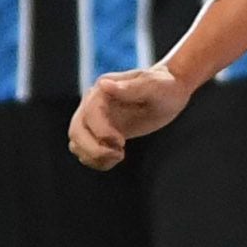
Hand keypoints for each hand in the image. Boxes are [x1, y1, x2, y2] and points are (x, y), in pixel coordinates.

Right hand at [69, 64, 190, 170]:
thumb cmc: (164, 86)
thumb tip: (103, 85)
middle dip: (93, 149)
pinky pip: (86, 151)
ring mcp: (95, 119)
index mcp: (102, 91)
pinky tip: (118, 157)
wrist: (170, 92)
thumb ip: (130, 87)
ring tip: (120, 155)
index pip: (89, 114)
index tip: (122, 142)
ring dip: (94, 157)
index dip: (101, 132)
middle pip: (76, 132)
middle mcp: (93, 104)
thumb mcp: (154, 86)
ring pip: (77, 144)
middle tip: (120, 154)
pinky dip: (97, 161)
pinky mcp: (101, 133)